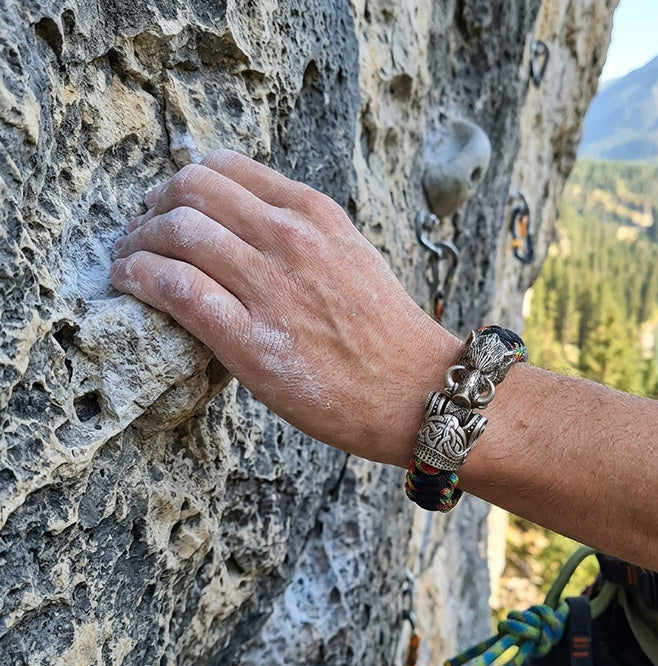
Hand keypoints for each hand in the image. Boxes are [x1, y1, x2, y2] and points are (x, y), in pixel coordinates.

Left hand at [110, 149, 460, 464]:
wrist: (416, 391)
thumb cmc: (386, 332)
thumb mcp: (352, 256)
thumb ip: (301, 234)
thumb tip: (243, 227)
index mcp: (315, 213)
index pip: (226, 167)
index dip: (183, 180)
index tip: (169, 201)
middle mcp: (290, 239)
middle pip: (191, 191)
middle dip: (153, 205)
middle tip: (140, 228)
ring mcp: (270, 288)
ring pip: (176, 233)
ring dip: (136, 241)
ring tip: (126, 257)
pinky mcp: (251, 341)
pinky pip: (176, 289)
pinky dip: (139, 277)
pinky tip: (129, 282)